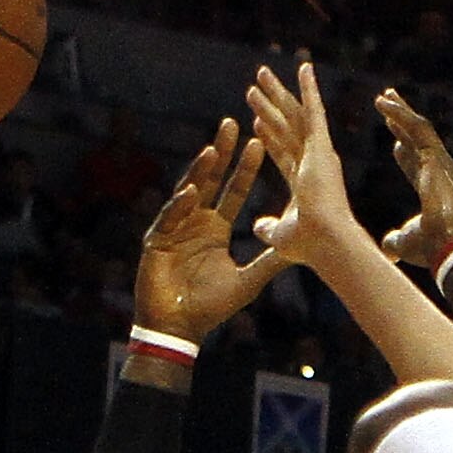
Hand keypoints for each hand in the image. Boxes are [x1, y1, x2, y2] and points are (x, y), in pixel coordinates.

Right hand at [135, 117, 289, 345]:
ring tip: (213, 149)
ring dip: (200, 171)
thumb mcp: (247, 282)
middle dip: (221, 153)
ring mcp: (175, 227)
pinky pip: (170, 218)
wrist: (179, 329)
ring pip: (188, 192)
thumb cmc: (209, 308)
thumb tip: (296, 252)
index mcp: (216, 228)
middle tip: (232, 123)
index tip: (258, 143)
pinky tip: (192, 192)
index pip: (233, 191)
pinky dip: (181, 206)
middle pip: (210, 180)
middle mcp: (196, 221)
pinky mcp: (156, 240)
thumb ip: (268, 263)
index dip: (245, 169)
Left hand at [246, 60, 361, 276]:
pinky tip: (303, 68)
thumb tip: (257, 226)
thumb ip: (269, 228)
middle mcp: (314, 164)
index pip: (283, 154)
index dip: (270, 138)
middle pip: (286, 128)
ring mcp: (319, 153)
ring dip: (277, 94)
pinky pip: (314, 110)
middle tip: (255, 86)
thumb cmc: (309, 246)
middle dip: (270, 107)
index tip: (257, 123)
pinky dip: (310, 89)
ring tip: (259, 74)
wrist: (328, 242)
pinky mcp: (322, 146)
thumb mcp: (281, 236)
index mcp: (305, 184)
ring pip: (294, 115)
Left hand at [377, 88, 452, 268]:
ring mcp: (441, 162)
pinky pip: (417, 128)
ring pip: (419, 128)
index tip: (394, 142)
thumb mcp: (406, 243)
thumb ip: (395, 241)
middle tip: (389, 104)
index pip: (419, 164)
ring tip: (383, 97)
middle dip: (404, 121)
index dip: (406, 152)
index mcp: (436, 188)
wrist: (447, 246)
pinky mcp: (436, 157)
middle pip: (420, 139)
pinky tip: (384, 104)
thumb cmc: (431, 248)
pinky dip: (400, 114)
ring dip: (400, 112)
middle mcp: (442, 171)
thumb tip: (388, 249)